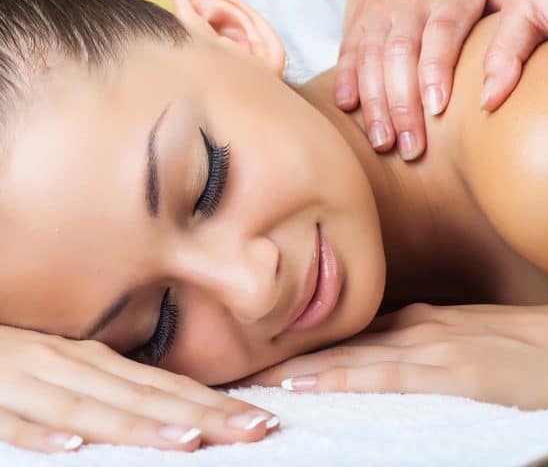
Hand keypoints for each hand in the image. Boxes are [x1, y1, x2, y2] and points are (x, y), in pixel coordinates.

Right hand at [0, 326, 276, 452]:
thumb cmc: (12, 359)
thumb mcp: (68, 367)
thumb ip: (114, 387)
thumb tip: (177, 408)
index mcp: (93, 361)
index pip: (164, 386)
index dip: (213, 403)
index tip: (262, 419)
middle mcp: (67, 366)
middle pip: (141, 396)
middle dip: (200, 415)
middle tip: (254, 429)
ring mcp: (24, 382)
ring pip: (85, 407)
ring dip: (135, 425)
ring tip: (185, 441)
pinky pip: (10, 422)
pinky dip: (39, 434)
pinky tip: (71, 448)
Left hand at [236, 301, 547, 408]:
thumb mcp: (482, 341)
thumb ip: (434, 344)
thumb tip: (388, 355)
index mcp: (429, 323)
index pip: (352, 337)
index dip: (302, 348)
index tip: (253, 358)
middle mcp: (426, 330)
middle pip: (342, 345)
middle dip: (286, 357)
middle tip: (226, 366)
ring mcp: (443, 349)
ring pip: (355, 358)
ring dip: (299, 371)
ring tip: (246, 381)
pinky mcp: (464, 373)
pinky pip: (394, 377)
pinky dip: (348, 381)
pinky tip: (310, 389)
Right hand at [333, 0, 500, 159]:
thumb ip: (507, 17)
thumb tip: (536, 58)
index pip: (440, 34)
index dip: (436, 69)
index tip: (437, 107)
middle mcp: (409, 4)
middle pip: (402, 54)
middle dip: (404, 103)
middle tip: (413, 147)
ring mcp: (379, 15)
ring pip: (371, 59)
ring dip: (376, 104)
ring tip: (384, 143)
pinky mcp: (355, 24)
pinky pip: (347, 53)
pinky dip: (345, 82)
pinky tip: (348, 110)